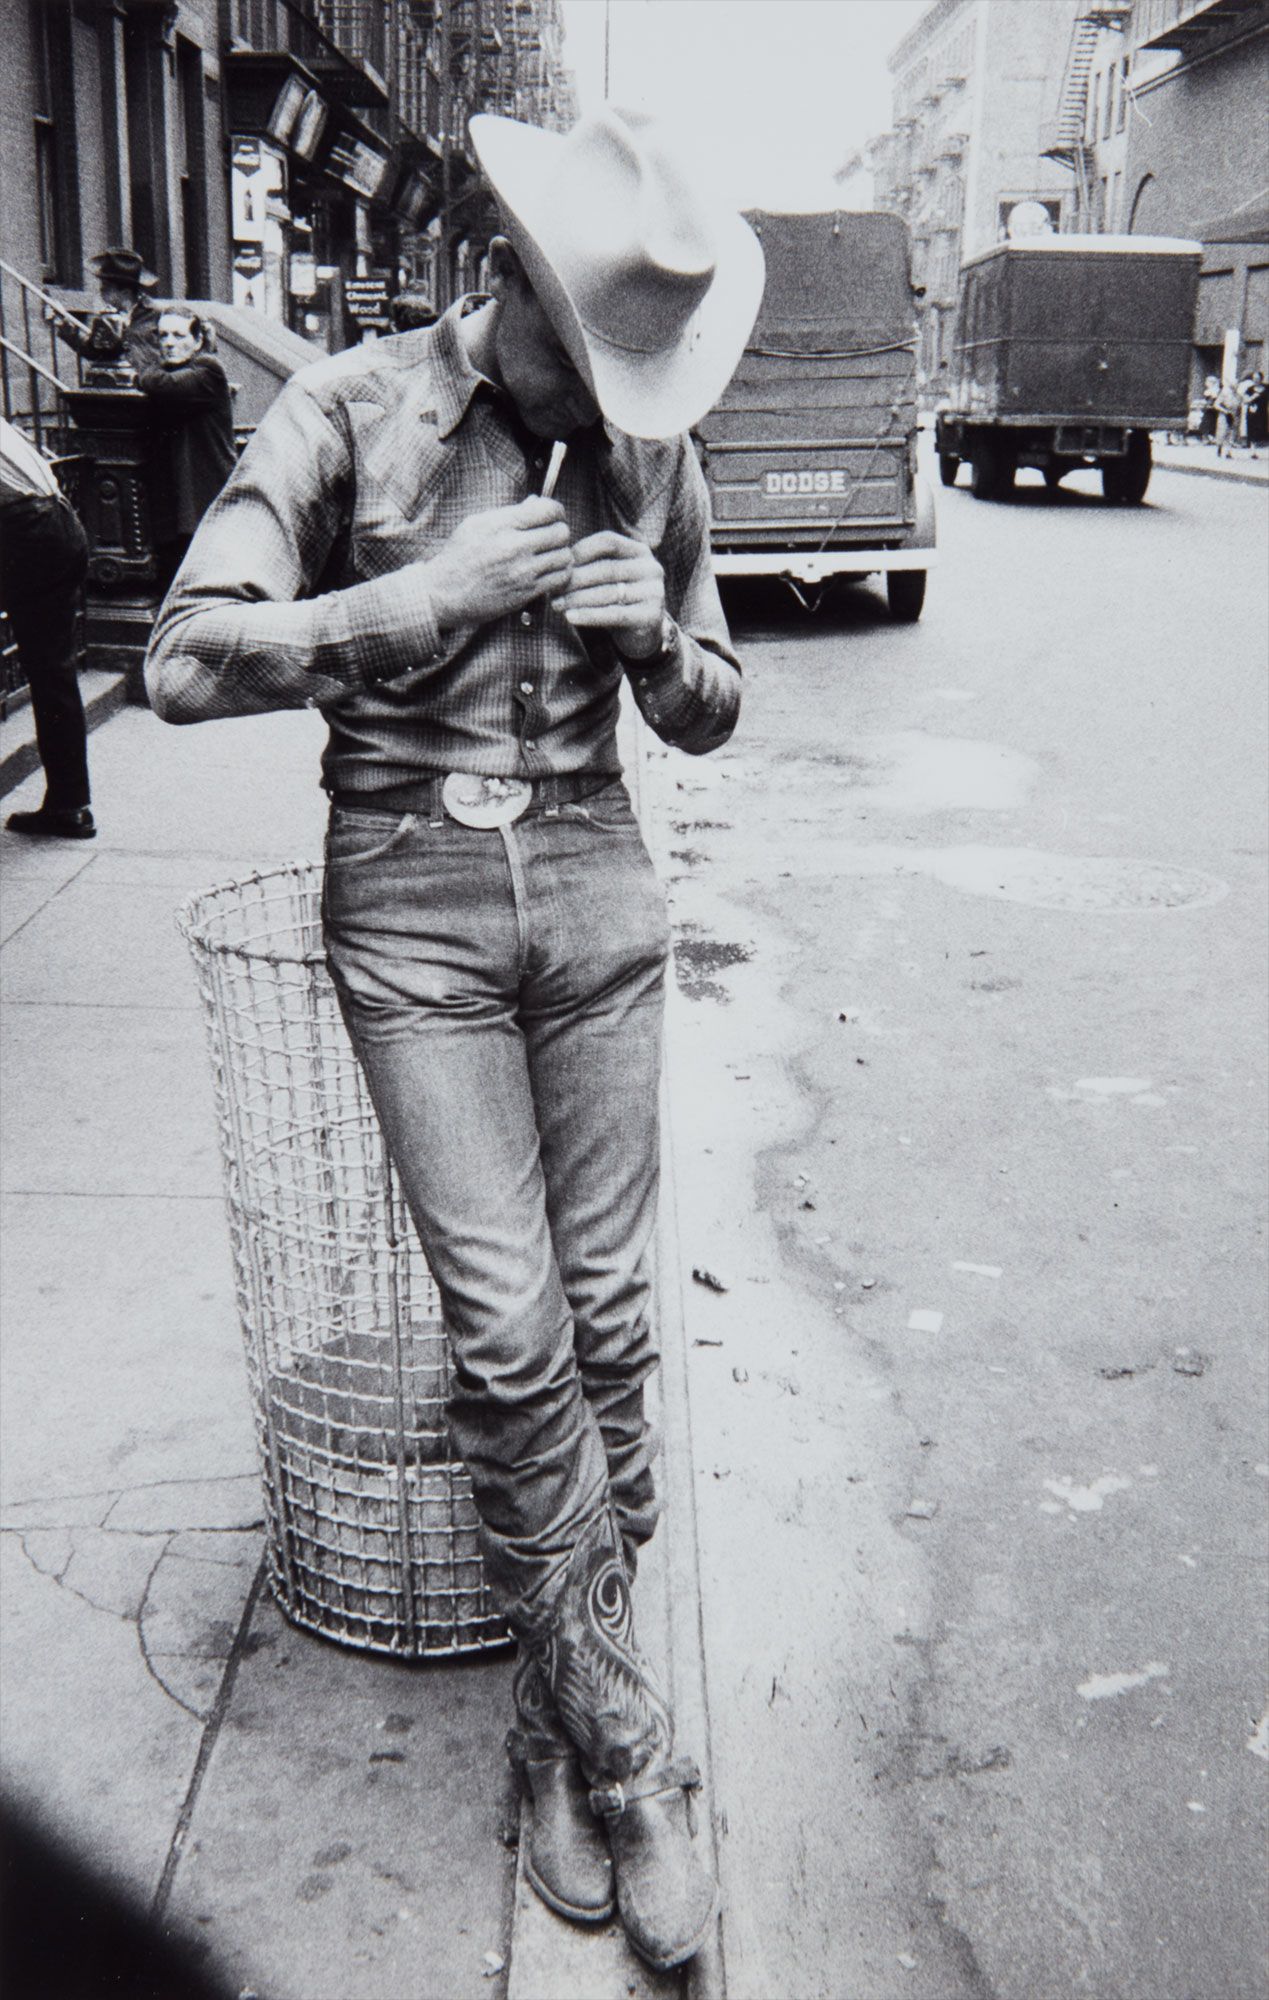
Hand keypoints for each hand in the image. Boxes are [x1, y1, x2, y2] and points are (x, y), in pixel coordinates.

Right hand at [423, 496, 572, 630]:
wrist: (445, 593)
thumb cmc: (459, 556)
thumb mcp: (476, 524)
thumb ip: (509, 513)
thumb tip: (535, 503)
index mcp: (501, 525)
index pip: (548, 510)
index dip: (556, 511)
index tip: (553, 516)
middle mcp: (514, 547)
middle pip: (561, 532)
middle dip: (560, 531)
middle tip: (552, 536)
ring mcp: (522, 571)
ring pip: (564, 556)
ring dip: (561, 553)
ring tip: (551, 554)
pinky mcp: (526, 592)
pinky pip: (560, 578)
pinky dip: (560, 573)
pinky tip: (550, 571)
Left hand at [551, 531, 664, 657]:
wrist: (645, 632)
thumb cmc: (620, 599)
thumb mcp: (610, 577)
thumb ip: (592, 565)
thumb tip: (558, 563)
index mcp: (640, 551)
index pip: (608, 541)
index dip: (581, 550)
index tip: (561, 564)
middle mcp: (651, 568)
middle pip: (606, 568)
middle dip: (575, 579)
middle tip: (553, 589)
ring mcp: (654, 592)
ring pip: (608, 592)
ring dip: (577, 599)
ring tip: (556, 605)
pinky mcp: (650, 616)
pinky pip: (614, 614)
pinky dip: (589, 616)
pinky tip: (570, 617)